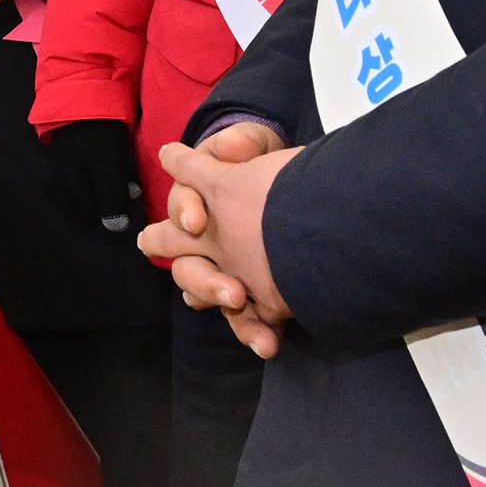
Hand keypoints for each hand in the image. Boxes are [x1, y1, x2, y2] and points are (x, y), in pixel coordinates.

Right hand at [44, 119, 142, 232]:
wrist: (84, 97)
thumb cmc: (96, 135)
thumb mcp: (107, 167)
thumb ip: (111, 198)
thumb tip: (116, 229)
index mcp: (66, 190)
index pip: (94, 217)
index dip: (117, 211)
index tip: (134, 196)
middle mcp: (63, 186)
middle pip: (95, 205)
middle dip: (116, 197)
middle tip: (132, 182)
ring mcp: (69, 174)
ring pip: (97, 192)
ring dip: (115, 186)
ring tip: (126, 170)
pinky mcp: (77, 163)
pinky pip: (95, 179)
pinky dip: (109, 176)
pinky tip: (118, 164)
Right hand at [138, 130, 298, 356]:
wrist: (302, 192)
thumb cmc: (263, 163)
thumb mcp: (256, 144)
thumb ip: (241, 144)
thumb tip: (230, 149)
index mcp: (199, 203)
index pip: (183, 208)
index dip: (185, 212)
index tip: (197, 220)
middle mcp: (206, 243)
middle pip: (187, 266)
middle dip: (202, 279)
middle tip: (231, 289)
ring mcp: (229, 272)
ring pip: (210, 297)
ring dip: (227, 306)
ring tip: (248, 309)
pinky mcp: (256, 296)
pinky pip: (246, 320)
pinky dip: (256, 332)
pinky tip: (269, 342)